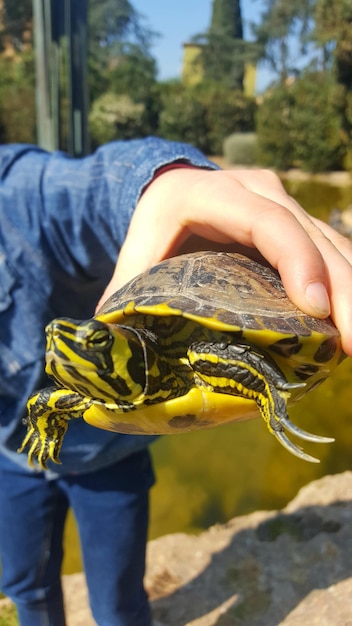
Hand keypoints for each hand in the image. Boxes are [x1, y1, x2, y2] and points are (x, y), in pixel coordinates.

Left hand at [98, 167, 351, 355]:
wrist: (172, 188)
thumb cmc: (153, 225)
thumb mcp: (134, 252)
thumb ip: (125, 294)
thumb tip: (114, 348)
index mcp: (212, 193)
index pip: (267, 222)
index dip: (296, 260)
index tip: (316, 308)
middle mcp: (259, 191)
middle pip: (311, 235)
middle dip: (343, 289)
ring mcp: (284, 205)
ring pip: (333, 243)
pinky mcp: (298, 224)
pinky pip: (333, 251)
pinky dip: (348, 285)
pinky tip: (351, 322)